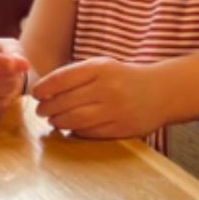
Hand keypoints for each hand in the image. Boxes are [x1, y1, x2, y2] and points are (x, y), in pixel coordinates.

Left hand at [30, 58, 169, 139]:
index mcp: (101, 68)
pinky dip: (76, 131)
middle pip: (64, 102)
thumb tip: (45, 91)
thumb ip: (77, 75)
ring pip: (74, 120)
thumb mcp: (104, 66)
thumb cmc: (125, 78)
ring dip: (58, 121)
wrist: (163, 91)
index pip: (61, 79)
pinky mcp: (122, 128)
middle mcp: (107, 87)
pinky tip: (72, 128)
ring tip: (54, 120)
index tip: (36, 94)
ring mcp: (115, 109)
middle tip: (41, 110)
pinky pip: (90, 133)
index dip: (43, 88)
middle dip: (47, 108)